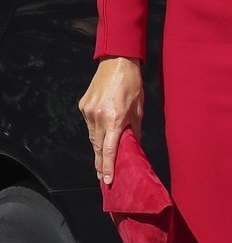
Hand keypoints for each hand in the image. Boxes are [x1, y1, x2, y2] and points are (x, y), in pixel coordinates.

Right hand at [77, 56, 143, 185]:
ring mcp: (88, 111)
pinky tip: (101, 136)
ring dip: (98, 148)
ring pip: (92, 136)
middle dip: (100, 163)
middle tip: (102, 177)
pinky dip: (95, 131)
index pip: (109, 150)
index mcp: (114, 119)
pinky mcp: (83, 105)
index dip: (108, 166)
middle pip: (97, 147)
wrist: (117, 62)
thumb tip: (133, 147)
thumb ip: (134, 131)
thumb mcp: (138, 110)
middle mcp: (98, 117)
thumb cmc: (132, 85)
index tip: (107, 180)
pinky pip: (89, 124)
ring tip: (102, 161)